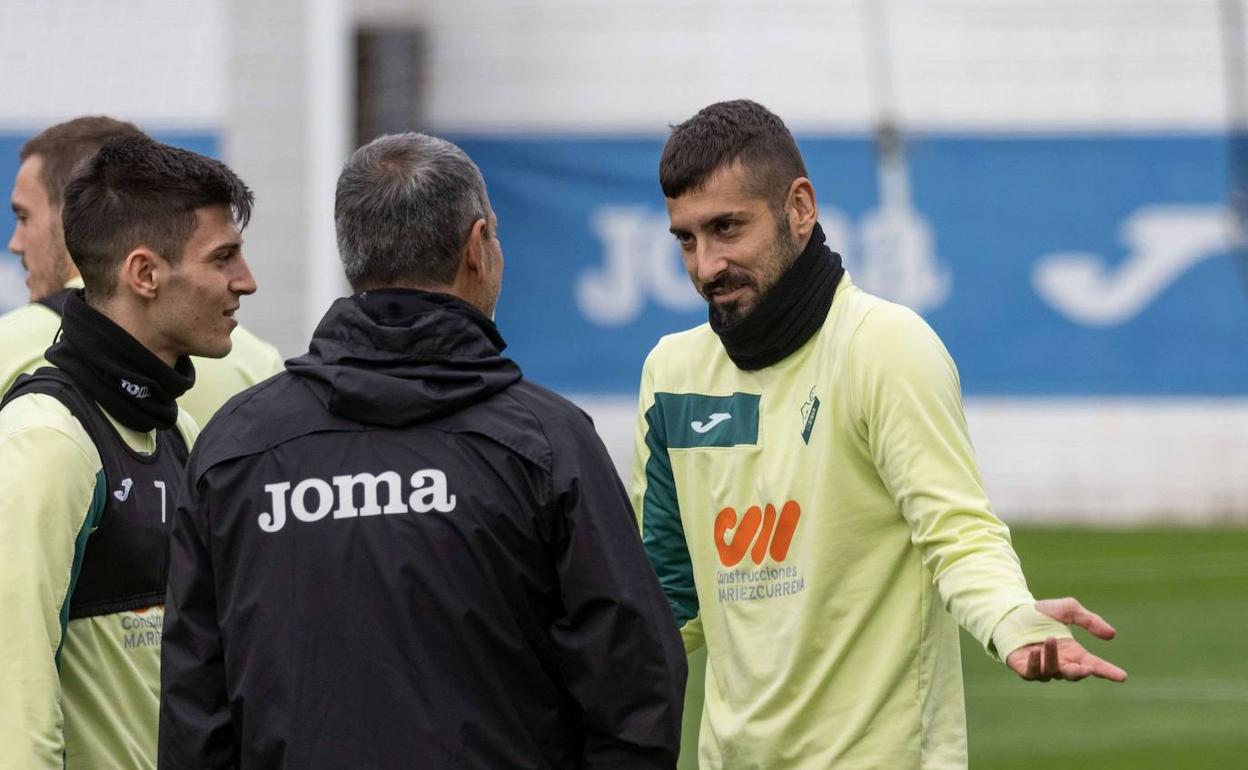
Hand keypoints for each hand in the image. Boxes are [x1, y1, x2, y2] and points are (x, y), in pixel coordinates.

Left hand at [1005, 597, 1127, 682]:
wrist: (1012, 610)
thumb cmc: (1042, 612)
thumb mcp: (1069, 609)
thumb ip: (1089, 620)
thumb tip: (1111, 635)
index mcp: (1074, 653)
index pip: (1094, 666)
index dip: (1108, 672)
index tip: (1122, 676)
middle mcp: (1060, 663)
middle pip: (1074, 674)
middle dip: (1080, 672)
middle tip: (1086, 667)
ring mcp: (1041, 667)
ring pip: (1051, 671)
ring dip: (1052, 658)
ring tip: (1050, 639)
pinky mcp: (1022, 667)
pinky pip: (1030, 672)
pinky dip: (1034, 664)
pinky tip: (1035, 652)